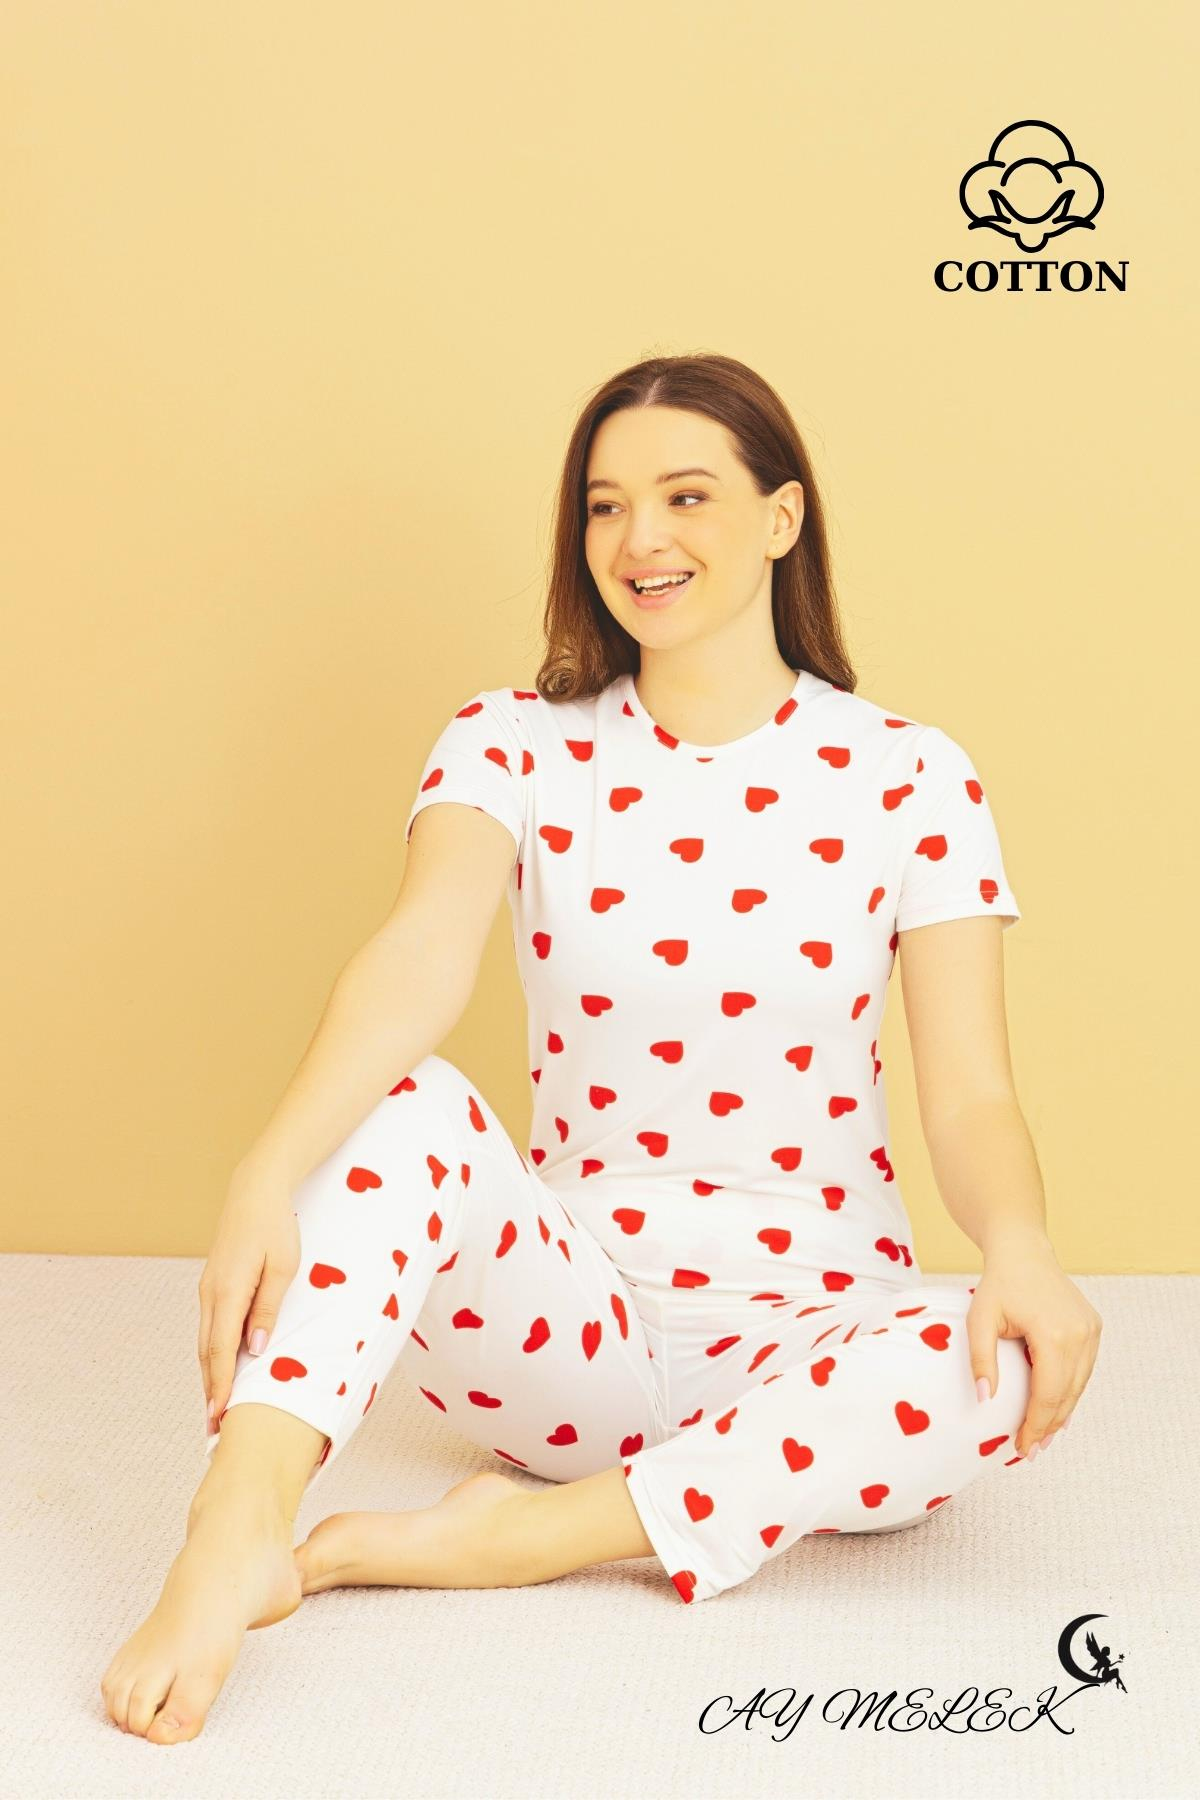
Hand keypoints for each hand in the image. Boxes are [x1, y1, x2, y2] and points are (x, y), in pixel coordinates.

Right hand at [197, 1173, 300, 1432]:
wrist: (254, 1192)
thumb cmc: (275, 1228)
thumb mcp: (283, 1268)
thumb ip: (268, 1309)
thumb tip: (255, 1350)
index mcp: (228, 1292)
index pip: (220, 1350)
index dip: (220, 1386)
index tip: (219, 1416)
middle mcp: (211, 1294)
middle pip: (207, 1352)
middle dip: (211, 1390)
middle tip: (214, 1427)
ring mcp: (208, 1289)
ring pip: (205, 1340)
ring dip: (209, 1374)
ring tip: (216, 1406)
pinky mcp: (213, 1284)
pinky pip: (210, 1326)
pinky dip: (212, 1352)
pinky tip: (220, 1367)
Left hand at [966, 1230, 1101, 1457]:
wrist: (1024, 1251)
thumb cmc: (998, 1284)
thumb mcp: (980, 1319)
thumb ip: (981, 1359)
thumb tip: (985, 1400)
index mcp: (1054, 1334)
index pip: (1048, 1394)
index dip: (1035, 1424)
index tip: (1022, 1447)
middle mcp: (1081, 1335)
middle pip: (1067, 1394)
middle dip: (1049, 1426)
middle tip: (1031, 1451)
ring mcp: (1091, 1331)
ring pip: (1079, 1385)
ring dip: (1062, 1412)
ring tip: (1042, 1437)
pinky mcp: (1094, 1327)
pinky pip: (1083, 1370)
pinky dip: (1069, 1390)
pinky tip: (1056, 1408)